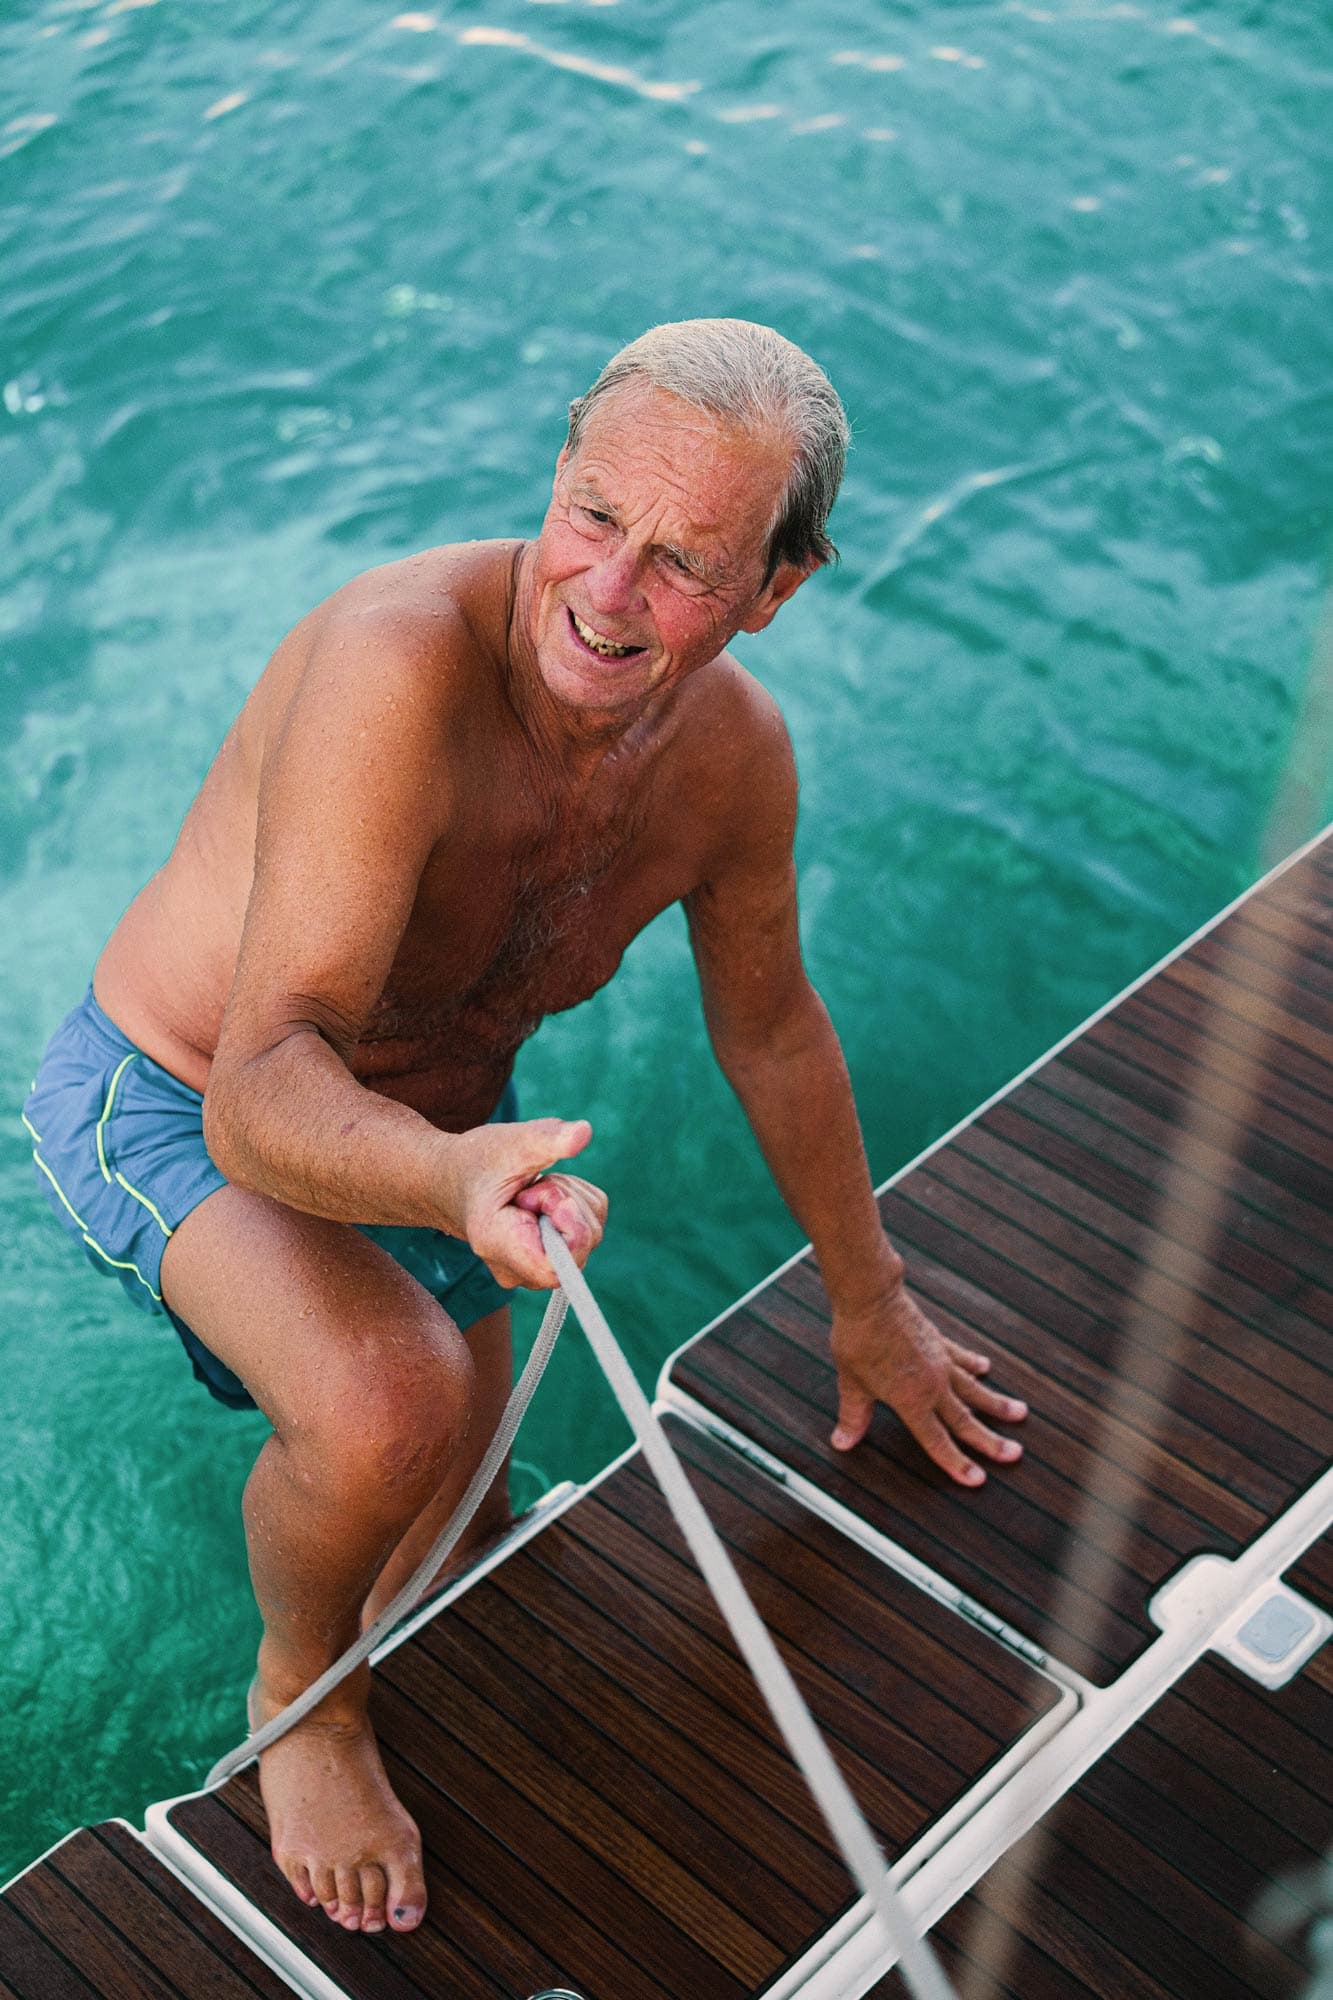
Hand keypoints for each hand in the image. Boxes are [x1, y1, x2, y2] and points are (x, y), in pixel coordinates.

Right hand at [450, 1117, 607, 1288]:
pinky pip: (590, 1230)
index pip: (555, 1268)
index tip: (554, 1193)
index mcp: (497, 1244)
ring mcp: (533, 1271)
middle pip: (578, 1247)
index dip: (571, 1230)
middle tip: (534, 1183)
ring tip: (533, 1189)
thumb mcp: (510, 1143)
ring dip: (571, 1200)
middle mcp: (516, 1270)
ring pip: (588, 1236)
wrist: (457, 1180)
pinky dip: (576, 1204)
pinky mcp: (551, 1261)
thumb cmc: (477, 1161)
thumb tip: (584, 1131)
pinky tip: (544, 1197)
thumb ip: (546, 1139)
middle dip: (568, 1202)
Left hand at [829, 1283, 1026, 1486]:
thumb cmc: (860, 1341)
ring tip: (1020, 1413)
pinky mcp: (939, 1342)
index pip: (937, 1441)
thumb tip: (842, 1442)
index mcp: (912, 1401)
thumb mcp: (852, 1384)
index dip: (956, 1463)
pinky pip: (962, 1357)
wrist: (872, 1299)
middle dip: (990, 1441)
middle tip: (1015, 1454)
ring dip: (996, 1404)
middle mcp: (933, 1385)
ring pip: (974, 1389)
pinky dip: (974, 1364)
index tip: (977, 1479)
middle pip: (966, 1420)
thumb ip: (853, 1416)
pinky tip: (985, 1368)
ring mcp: (940, 1362)